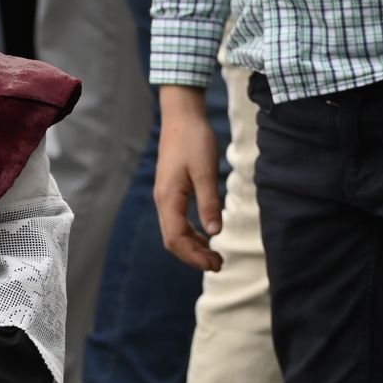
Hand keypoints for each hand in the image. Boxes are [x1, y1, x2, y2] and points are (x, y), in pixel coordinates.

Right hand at [154, 84, 223, 271]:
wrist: (181, 118)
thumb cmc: (194, 141)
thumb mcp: (205, 171)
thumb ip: (209, 202)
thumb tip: (216, 232)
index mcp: (169, 198)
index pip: (176, 238)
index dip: (194, 256)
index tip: (216, 264)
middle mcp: (163, 201)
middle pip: (172, 240)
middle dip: (193, 256)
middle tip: (219, 264)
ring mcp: (165, 197)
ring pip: (174, 232)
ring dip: (193, 247)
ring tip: (215, 255)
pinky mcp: (171, 192)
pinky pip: (177, 221)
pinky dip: (191, 234)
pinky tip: (207, 236)